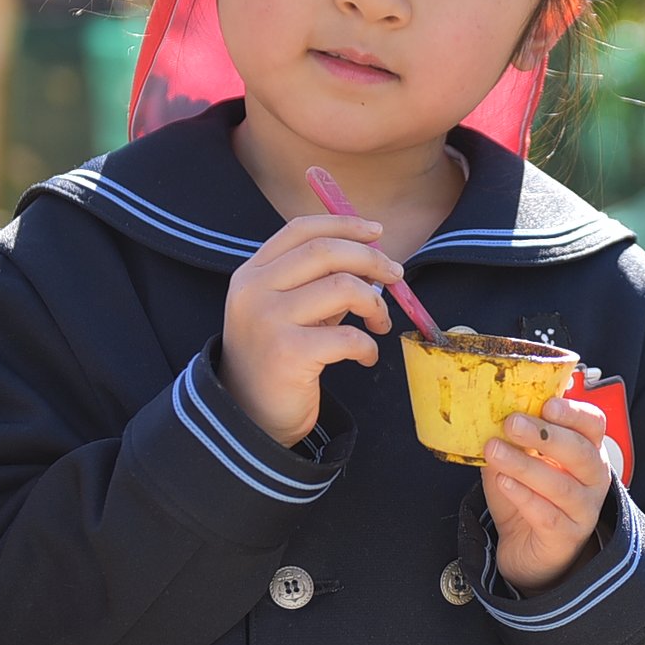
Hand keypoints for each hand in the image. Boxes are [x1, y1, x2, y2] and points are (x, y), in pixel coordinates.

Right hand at [218, 214, 399, 446]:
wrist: (248, 419)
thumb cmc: (276, 361)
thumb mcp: (287, 312)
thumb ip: (318, 283)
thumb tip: (372, 260)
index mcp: (252, 274)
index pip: (301, 230)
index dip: (344, 225)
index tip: (377, 232)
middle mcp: (254, 291)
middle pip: (326, 251)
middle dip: (371, 259)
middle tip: (396, 276)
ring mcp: (267, 320)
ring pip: (343, 288)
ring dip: (375, 305)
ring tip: (379, 323)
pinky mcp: (288, 353)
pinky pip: (349, 336)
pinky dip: (368, 346)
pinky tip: (365, 357)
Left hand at [482, 395, 614, 591]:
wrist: (526, 549)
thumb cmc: (528, 497)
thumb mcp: (519, 461)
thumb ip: (512, 439)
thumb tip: (490, 412)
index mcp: (587, 451)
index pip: (593, 424)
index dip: (573, 412)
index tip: (547, 404)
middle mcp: (593, 480)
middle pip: (581, 452)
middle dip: (545, 436)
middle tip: (512, 423)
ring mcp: (584, 511)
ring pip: (561, 486)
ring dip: (525, 466)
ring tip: (495, 451)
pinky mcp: (566, 537)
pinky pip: (547, 515)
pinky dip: (524, 497)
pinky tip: (503, 482)